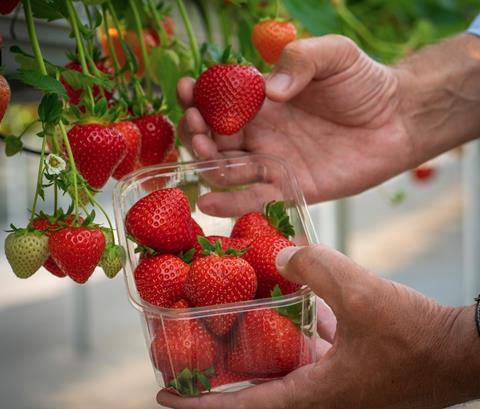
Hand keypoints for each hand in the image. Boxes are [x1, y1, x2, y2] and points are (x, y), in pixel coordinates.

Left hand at [157, 245, 476, 408]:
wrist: (461, 353)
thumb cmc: (418, 338)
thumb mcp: (362, 295)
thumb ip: (317, 268)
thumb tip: (280, 253)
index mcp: (313, 394)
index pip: (244, 408)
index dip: (200, 403)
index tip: (166, 393)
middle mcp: (318, 394)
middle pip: (255, 388)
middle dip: (221, 370)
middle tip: (190, 346)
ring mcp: (333, 381)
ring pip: (281, 366)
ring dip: (256, 345)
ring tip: (230, 319)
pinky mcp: (348, 366)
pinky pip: (308, 350)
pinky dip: (292, 329)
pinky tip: (288, 301)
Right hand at [177, 35, 413, 207]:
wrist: (398, 120)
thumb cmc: (365, 83)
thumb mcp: (334, 55)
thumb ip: (299, 60)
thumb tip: (268, 92)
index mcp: (263, 100)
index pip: (219, 99)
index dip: (199, 96)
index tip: (187, 90)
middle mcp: (261, 132)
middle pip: (214, 137)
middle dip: (196, 131)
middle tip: (196, 125)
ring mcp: (272, 162)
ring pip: (226, 168)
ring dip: (206, 163)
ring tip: (200, 154)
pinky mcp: (289, 188)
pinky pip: (254, 197)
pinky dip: (230, 202)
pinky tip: (208, 203)